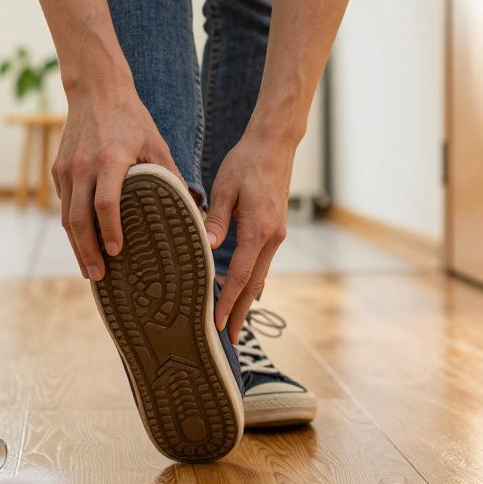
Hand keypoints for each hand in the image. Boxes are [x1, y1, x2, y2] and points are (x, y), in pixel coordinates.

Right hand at [53, 79, 180, 280]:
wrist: (95, 90)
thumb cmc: (132, 118)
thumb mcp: (156, 144)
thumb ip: (170, 176)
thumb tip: (193, 208)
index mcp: (110, 160)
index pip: (105, 204)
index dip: (110, 231)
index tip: (118, 252)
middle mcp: (83, 167)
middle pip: (78, 219)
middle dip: (87, 251)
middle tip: (99, 276)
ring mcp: (66, 169)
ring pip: (66, 216)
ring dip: (76, 246)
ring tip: (89, 269)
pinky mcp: (57, 169)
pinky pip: (63, 204)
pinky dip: (72, 226)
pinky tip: (83, 243)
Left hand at [204, 132, 295, 342]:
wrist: (274, 145)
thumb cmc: (246, 162)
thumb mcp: (225, 187)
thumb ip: (216, 219)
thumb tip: (206, 247)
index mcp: (259, 229)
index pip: (241, 275)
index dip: (229, 301)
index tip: (218, 322)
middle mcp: (273, 237)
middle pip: (255, 284)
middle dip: (241, 312)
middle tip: (228, 338)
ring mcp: (277, 235)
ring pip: (260, 275)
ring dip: (246, 299)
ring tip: (232, 321)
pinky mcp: (275, 230)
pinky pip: (261, 263)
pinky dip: (250, 280)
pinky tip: (239, 290)